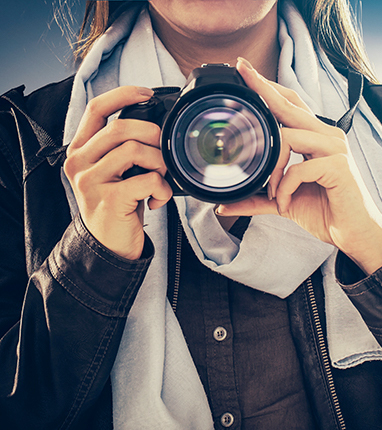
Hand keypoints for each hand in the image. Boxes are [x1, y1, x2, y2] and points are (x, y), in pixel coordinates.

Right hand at [63, 86, 172, 259]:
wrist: (108, 245)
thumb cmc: (118, 204)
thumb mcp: (113, 171)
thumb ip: (122, 147)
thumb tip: (157, 126)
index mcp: (80, 149)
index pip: (96, 108)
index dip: (123, 95)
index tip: (147, 94)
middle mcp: (79, 162)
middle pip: (121, 128)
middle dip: (153, 135)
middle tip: (163, 153)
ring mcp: (91, 181)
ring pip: (135, 150)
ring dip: (160, 162)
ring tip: (160, 178)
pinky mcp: (108, 200)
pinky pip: (147, 180)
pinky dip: (162, 188)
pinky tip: (157, 199)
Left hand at [216, 58, 381, 273]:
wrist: (354, 234)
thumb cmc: (326, 211)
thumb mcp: (284, 201)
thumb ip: (257, 199)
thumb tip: (224, 204)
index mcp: (317, 137)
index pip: (291, 104)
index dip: (269, 87)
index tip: (246, 71)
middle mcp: (328, 136)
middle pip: (290, 106)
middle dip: (263, 89)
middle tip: (242, 73)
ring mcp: (335, 148)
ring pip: (288, 138)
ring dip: (271, 169)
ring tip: (272, 193)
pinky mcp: (339, 166)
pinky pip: (298, 168)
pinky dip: (285, 188)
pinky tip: (285, 202)